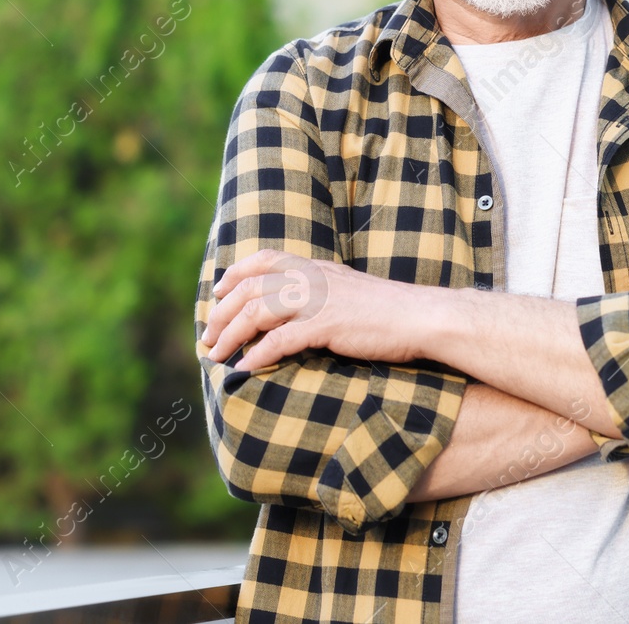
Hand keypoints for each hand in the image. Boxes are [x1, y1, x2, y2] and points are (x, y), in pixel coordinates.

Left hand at [201, 249, 427, 369]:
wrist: (421, 317)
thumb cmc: (389, 312)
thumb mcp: (349, 291)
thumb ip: (322, 292)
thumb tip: (299, 309)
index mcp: (317, 267)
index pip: (264, 259)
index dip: (235, 273)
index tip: (217, 291)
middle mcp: (313, 278)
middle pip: (251, 287)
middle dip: (222, 312)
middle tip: (207, 336)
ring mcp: (320, 300)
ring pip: (257, 312)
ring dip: (230, 335)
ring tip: (215, 355)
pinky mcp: (328, 325)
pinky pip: (281, 340)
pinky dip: (258, 355)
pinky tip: (245, 369)